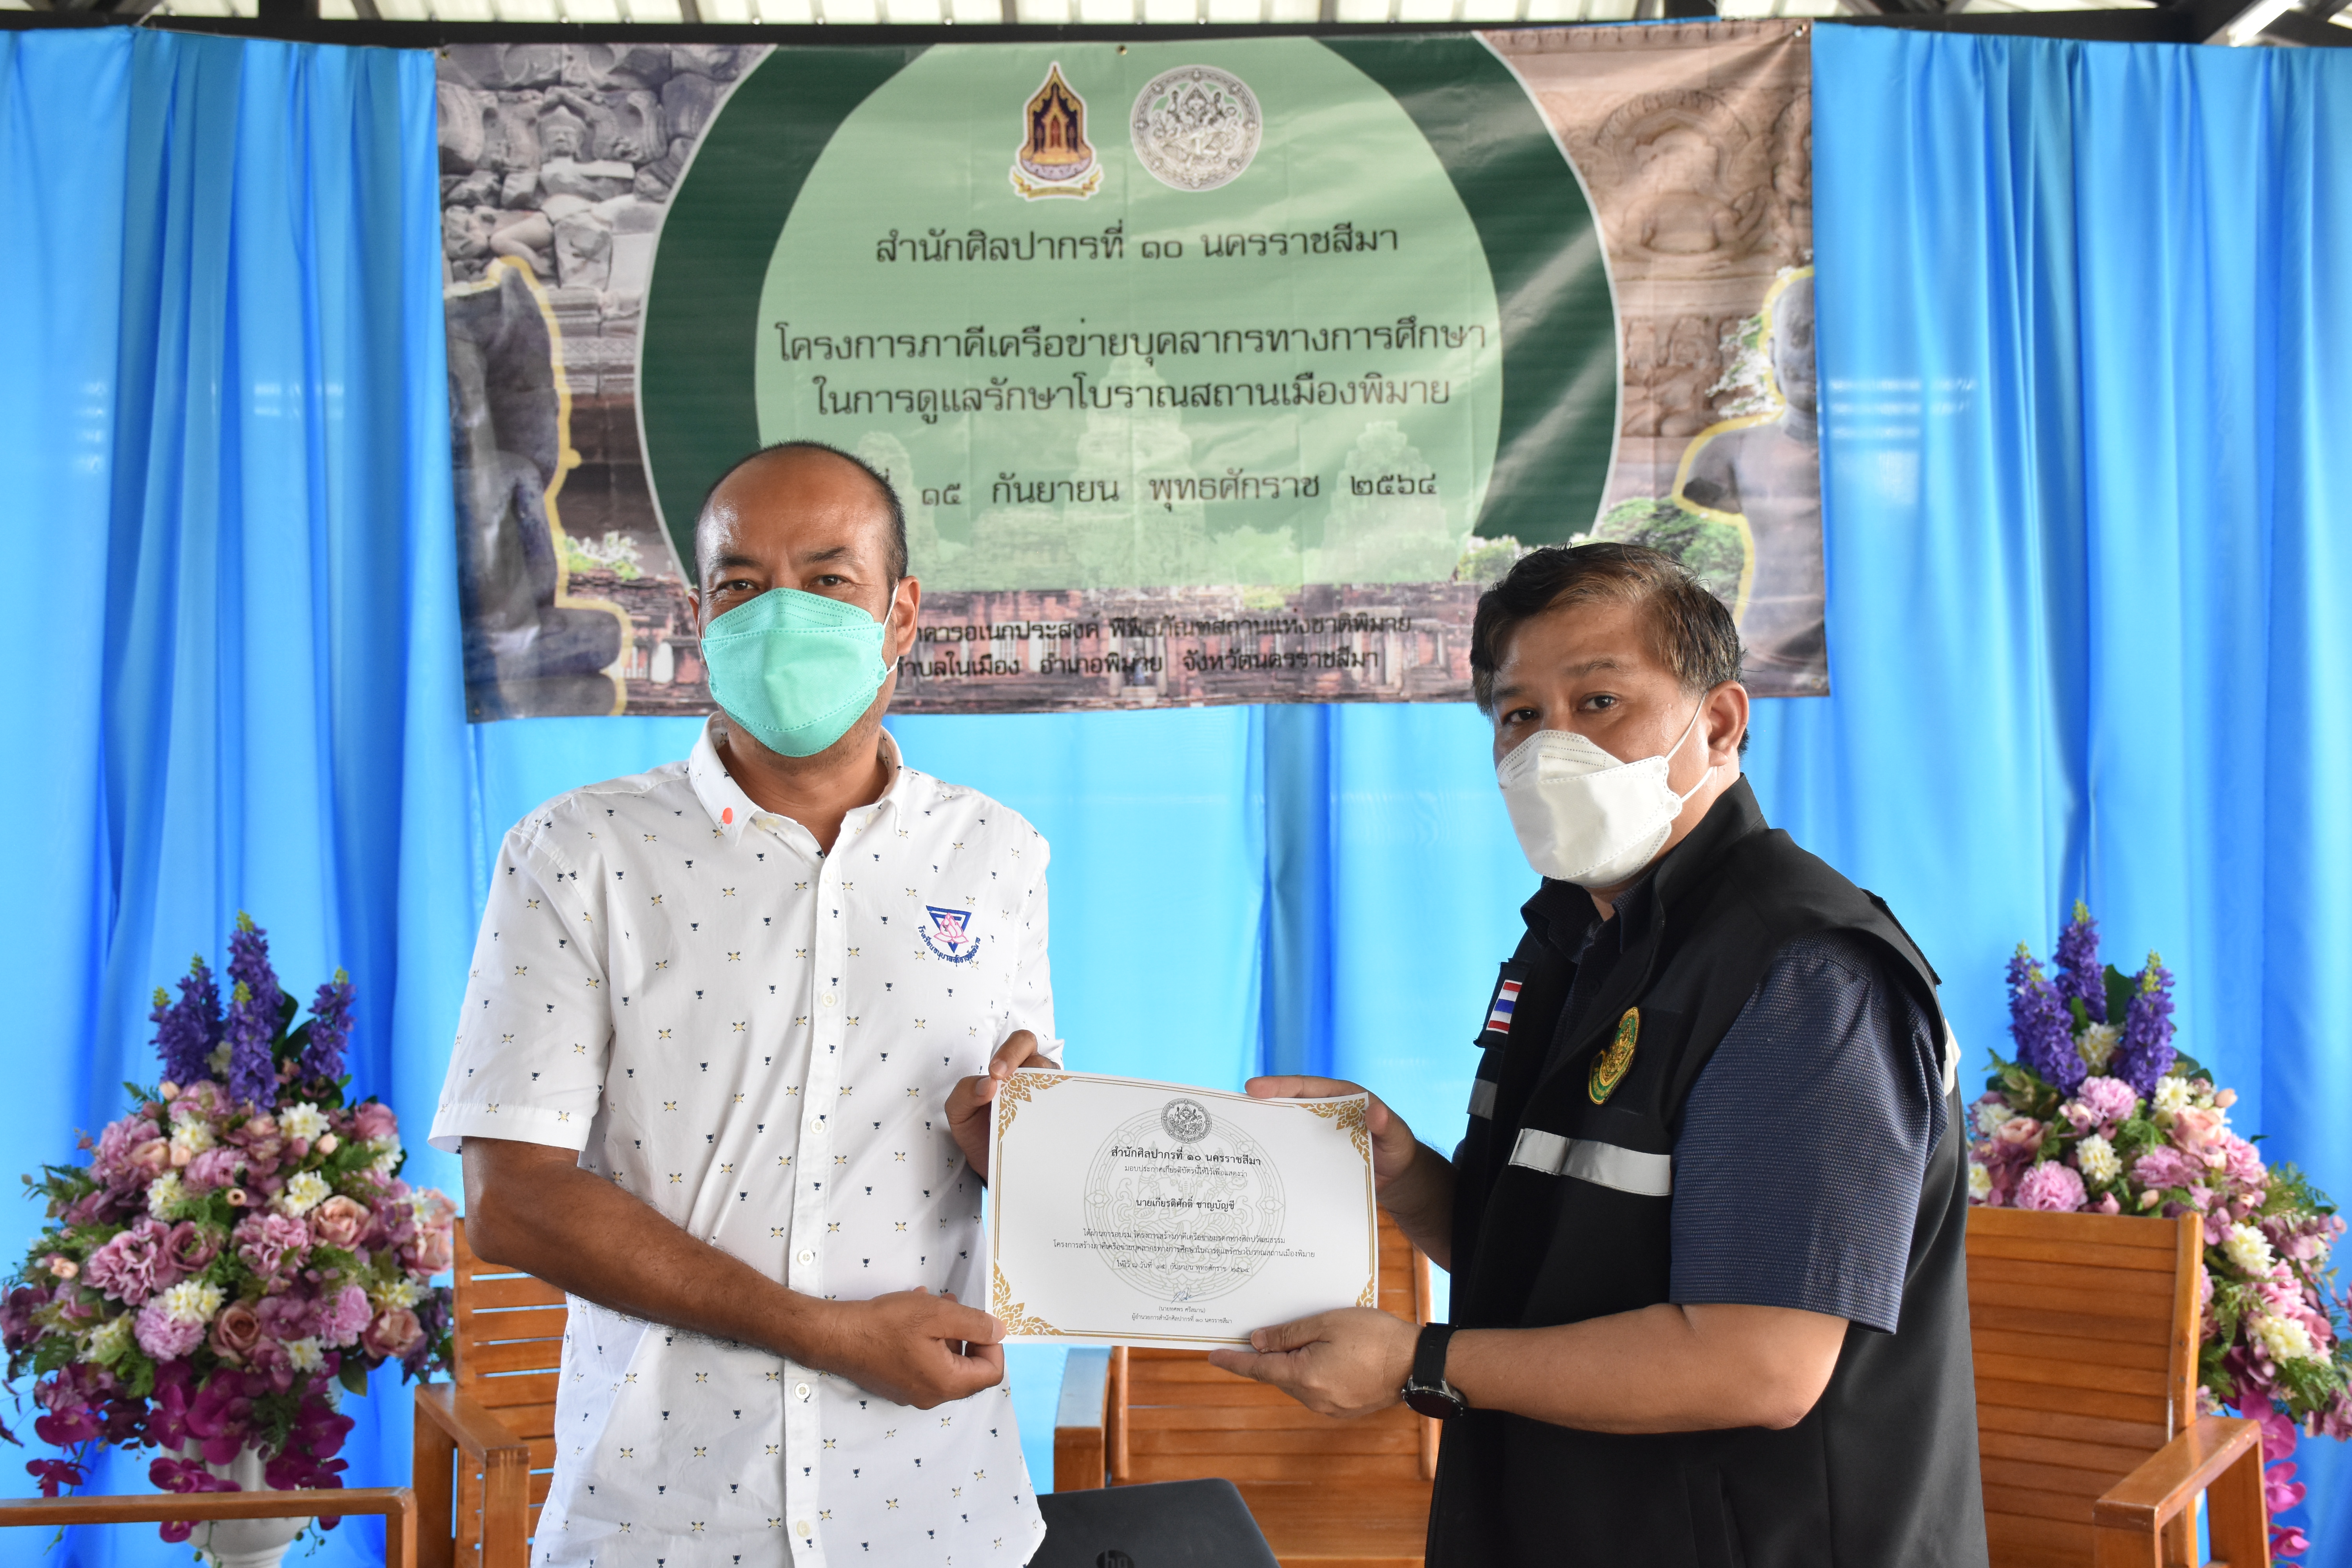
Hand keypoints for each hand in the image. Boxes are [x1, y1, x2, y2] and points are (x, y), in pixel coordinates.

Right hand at [800, 1288, 1005, 1408]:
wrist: (837, 1337)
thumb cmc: (885, 1325)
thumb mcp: (937, 1315)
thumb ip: (975, 1324)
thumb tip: (999, 1331)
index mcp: (947, 1384)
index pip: (991, 1372)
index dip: (993, 1343)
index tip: (979, 1320)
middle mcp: (932, 1396)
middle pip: (968, 1369)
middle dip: (966, 1334)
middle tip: (952, 1306)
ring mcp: (913, 1393)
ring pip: (945, 1363)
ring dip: (945, 1333)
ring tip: (931, 1304)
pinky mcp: (897, 1385)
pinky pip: (925, 1365)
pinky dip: (927, 1341)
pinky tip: (913, 1317)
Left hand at [946, 1030, 1045, 1182]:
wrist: (987, 1165)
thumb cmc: (975, 1130)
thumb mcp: (958, 1111)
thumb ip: (965, 1092)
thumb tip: (989, 1084)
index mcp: (1011, 1067)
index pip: (1022, 1042)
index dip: (1012, 1051)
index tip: (996, 1073)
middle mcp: (1035, 1078)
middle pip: (1043, 1060)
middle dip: (1027, 1071)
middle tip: (1009, 1091)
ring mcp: (1049, 1099)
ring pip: (1057, 1085)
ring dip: (1041, 1097)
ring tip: (1025, 1116)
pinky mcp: (1058, 1121)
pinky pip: (1066, 1112)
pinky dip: (1056, 1118)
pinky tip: (1041, 1130)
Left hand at [1206, 1307, 1419, 1419]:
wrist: (1415, 1363)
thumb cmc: (1374, 1337)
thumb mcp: (1326, 1324)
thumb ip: (1288, 1335)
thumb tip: (1258, 1342)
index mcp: (1305, 1376)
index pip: (1258, 1369)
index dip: (1234, 1362)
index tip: (1213, 1356)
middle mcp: (1313, 1398)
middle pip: (1278, 1375)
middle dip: (1270, 1356)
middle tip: (1268, 1332)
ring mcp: (1329, 1408)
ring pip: (1297, 1382)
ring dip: (1294, 1363)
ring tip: (1311, 1338)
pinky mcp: (1344, 1409)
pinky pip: (1315, 1389)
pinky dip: (1311, 1373)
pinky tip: (1326, 1354)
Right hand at [1245, 1076, 1421, 1191]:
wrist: (1397, 1177)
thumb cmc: (1398, 1148)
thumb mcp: (1397, 1137)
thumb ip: (1387, 1125)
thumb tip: (1377, 1111)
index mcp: (1340, 1097)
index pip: (1306, 1086)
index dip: (1279, 1085)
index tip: (1254, 1087)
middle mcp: (1323, 1112)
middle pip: (1288, 1103)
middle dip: (1262, 1104)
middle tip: (1236, 1108)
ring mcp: (1316, 1134)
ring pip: (1286, 1127)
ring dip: (1265, 1130)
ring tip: (1238, 1135)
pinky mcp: (1314, 1155)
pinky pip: (1293, 1152)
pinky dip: (1277, 1155)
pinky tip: (1259, 1165)